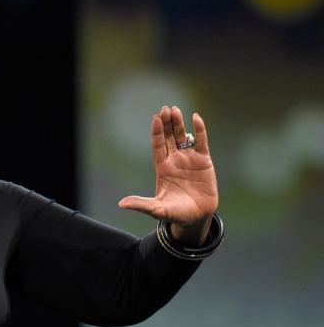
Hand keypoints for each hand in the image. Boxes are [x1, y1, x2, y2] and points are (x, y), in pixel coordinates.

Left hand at [118, 105, 218, 244]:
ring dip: (179, 124)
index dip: (157, 133)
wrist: (197, 217)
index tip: (155, 119)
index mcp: (163, 168)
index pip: (158, 146)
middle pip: (168, 138)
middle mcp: (174, 160)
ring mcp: (189, 159)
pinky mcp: (204, 161)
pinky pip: (201, 142)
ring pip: (183, 137)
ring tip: (175, 110)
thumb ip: (141, 204)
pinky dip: (200, 130)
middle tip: (164, 108)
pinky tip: (196, 118)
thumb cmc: (175, 213)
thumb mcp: (157, 209)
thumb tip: (122, 204)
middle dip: (166, 124)